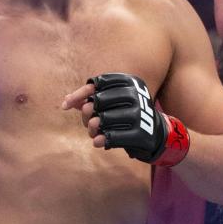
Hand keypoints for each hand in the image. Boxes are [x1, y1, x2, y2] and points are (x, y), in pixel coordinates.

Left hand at [64, 75, 189, 165]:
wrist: (155, 134)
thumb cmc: (127, 115)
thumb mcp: (113, 102)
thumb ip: (89, 98)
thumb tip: (66, 101)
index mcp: (130, 81)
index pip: (99, 83)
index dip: (80, 94)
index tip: (66, 105)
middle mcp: (137, 94)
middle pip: (98, 101)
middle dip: (86, 114)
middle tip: (87, 123)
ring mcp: (140, 114)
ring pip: (104, 119)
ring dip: (92, 128)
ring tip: (93, 133)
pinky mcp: (141, 133)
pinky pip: (113, 136)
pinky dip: (102, 140)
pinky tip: (97, 142)